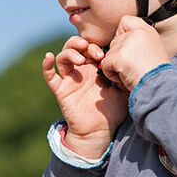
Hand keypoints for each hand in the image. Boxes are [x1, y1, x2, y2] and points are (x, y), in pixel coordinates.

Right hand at [42, 36, 127, 157]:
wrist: (100, 132)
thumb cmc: (113, 111)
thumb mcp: (123, 89)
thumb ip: (124, 75)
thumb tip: (129, 59)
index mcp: (95, 67)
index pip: (92, 47)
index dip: (96, 46)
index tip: (106, 53)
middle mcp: (82, 70)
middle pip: (76, 47)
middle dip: (85, 45)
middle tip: (96, 53)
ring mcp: (70, 79)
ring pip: (63, 56)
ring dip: (70, 52)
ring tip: (81, 59)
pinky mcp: (61, 90)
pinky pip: (49, 76)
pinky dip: (46, 65)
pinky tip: (49, 56)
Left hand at [100, 15, 169, 90]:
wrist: (160, 88)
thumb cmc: (156, 75)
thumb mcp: (152, 50)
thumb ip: (137, 42)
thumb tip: (120, 42)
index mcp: (147, 31)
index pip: (125, 21)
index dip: (122, 34)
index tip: (129, 49)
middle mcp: (137, 33)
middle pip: (115, 41)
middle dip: (119, 56)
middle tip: (133, 66)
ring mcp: (127, 44)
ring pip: (109, 54)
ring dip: (115, 66)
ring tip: (131, 73)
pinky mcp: (119, 56)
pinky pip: (105, 65)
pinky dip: (111, 75)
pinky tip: (124, 78)